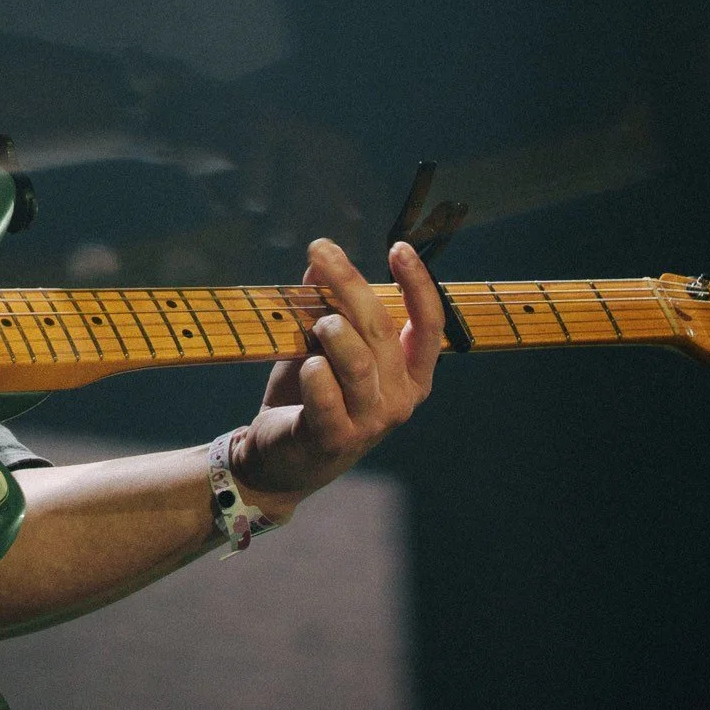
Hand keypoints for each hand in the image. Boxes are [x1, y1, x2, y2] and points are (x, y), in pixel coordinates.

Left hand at [230, 238, 443, 511]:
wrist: (280, 460)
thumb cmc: (311, 397)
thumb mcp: (321, 347)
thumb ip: (326, 308)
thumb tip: (320, 262)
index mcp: (410, 374)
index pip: (429, 325)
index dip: (418, 285)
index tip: (399, 248)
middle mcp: (399, 399)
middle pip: (382, 330)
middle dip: (351, 284)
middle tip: (321, 250)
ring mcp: (369, 422)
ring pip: (359, 362)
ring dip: (333, 331)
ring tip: (315, 321)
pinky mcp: (334, 438)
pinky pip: (328, 397)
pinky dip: (315, 375)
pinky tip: (307, 365)